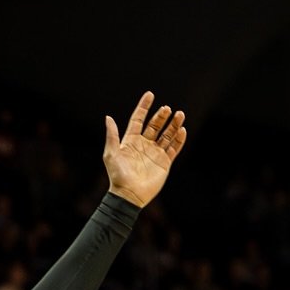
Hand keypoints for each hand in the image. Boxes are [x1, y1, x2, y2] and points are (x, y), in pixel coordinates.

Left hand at [102, 91, 187, 207]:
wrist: (129, 194)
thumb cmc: (117, 174)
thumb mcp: (111, 153)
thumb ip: (112, 135)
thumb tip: (108, 117)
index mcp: (130, 141)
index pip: (138, 119)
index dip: (144, 107)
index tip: (150, 94)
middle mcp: (144, 144)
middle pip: (155, 126)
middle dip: (161, 116)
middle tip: (167, 109)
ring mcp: (155, 153)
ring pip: (167, 135)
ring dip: (173, 125)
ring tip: (180, 115)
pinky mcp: (164, 162)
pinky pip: (174, 148)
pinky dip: (179, 139)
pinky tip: (182, 130)